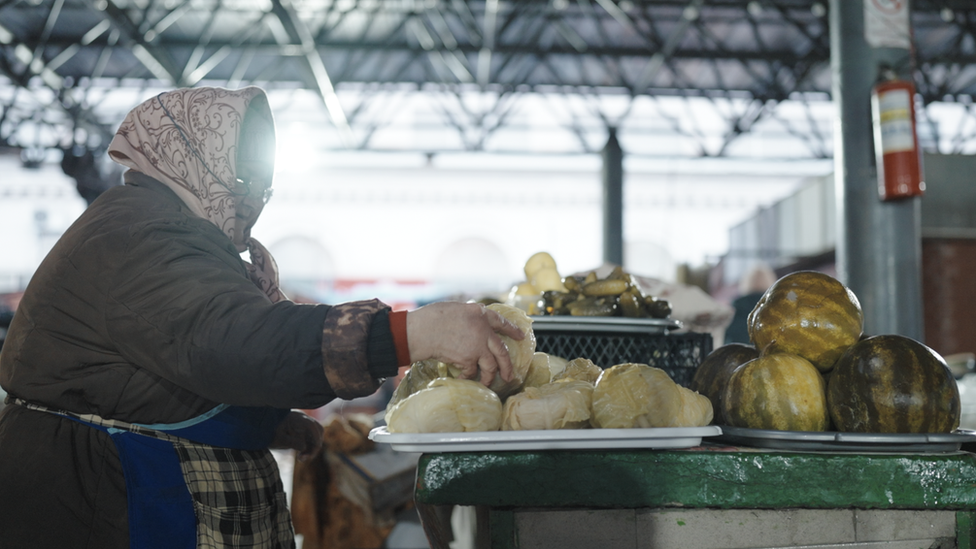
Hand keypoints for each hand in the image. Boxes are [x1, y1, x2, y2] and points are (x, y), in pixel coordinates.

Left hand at [270, 411, 323, 461]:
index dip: (316, 440)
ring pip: (314, 434)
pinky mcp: (299, 429)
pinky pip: (308, 437)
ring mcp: (301, 424)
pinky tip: (300, 455)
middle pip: (317, 430)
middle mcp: (301, 419)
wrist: (258, 428)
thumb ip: (292, 442)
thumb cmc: (267, 433)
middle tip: (305, 457)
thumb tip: (304, 447)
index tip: (312, 452)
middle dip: (315, 444)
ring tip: (301, 458)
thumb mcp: (278, 439)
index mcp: (297, 419)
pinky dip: (307, 446)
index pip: (313, 427)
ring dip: (311, 446)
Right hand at [405, 302, 524, 386]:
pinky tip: (464, 380)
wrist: (423, 330)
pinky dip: (468, 377)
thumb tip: (471, 325)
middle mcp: (483, 331)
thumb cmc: (432, 317)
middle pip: (502, 351)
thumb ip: (468, 317)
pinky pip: (472, 372)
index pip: (501, 322)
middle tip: (509, 375)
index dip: (512, 329)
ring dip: (489, 377)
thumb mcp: (456, 309)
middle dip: (507, 365)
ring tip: (487, 383)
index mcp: (480, 314)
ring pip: (491, 366)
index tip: (520, 335)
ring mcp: (477, 347)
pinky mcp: (468, 360)